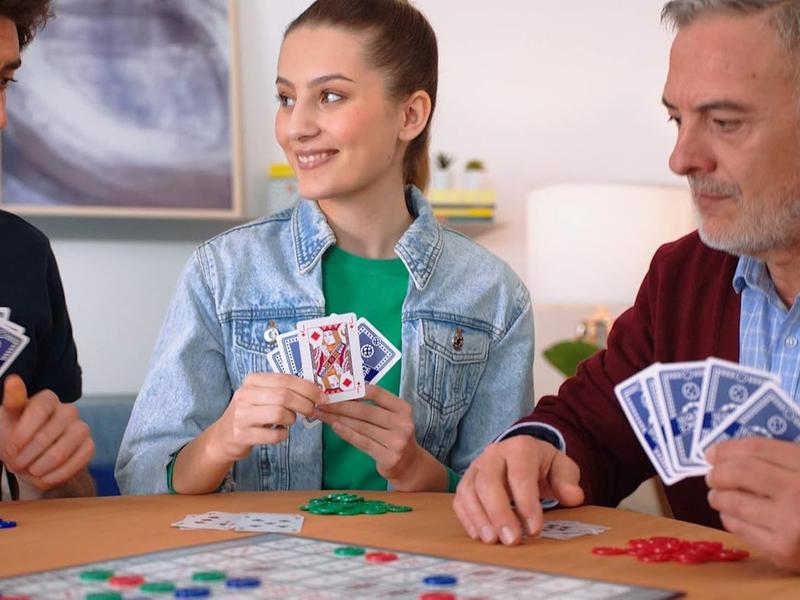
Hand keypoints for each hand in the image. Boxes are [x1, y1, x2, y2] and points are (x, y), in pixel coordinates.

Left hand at [0, 375, 94, 491]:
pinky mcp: (89, 446)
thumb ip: (12, 400)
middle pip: (45, 437)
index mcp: (48, 399)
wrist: (33, 457)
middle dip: (24, 457)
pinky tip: (44, 474)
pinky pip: (72, 466)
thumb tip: (14, 379)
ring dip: (37, 468)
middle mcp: (69, 410)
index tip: (9, 449)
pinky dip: (52, 476)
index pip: (38, 411)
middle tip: (14, 463)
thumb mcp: (7, 418)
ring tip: (29, 469)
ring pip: (59, 454)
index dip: (20, 435)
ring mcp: (82, 428)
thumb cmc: (17, 435)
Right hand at [208, 373, 325, 462]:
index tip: (322, 397)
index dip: (308, 388)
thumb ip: (283, 389)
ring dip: (292, 419)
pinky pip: (272, 435)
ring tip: (290, 421)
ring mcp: (242, 415)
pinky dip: (282, 435)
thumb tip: (316, 390)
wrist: (224, 436)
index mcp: (252, 380)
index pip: (285, 379)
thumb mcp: (262, 395)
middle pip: (284, 396)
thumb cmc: (251, 413)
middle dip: (305, 404)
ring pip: (279, 413)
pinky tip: (280, 433)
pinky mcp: (242, 435)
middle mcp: (245, 395)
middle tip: (312, 410)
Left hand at [315, 385, 432, 488]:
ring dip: (338, 419)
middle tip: (321, 403)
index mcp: (403, 408)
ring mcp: (396, 441)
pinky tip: (334, 427)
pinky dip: (346, 433)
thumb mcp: (393, 419)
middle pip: (365, 410)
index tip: (335, 390)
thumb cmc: (395, 437)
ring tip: (322, 414)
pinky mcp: (388, 457)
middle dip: (340, 405)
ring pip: (361, 426)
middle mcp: (402, 423)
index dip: (355, 390)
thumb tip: (344, 396)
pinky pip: (362, 442)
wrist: (410, 465)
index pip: (376, 393)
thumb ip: (376, 408)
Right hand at [453, 435, 583, 545]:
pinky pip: (460, 499)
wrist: (522, 454)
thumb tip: (573, 496)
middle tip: (511, 540)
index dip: (526, 503)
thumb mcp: (561, 468)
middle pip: (488, 483)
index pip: (520, 475)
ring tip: (493, 541)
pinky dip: (467, 518)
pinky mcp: (466, 481)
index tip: (535, 529)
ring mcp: (476, 467)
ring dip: (479, 518)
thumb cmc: (543, 465)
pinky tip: (479, 535)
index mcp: (520, 448)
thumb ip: (568, 481)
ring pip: (470, 491)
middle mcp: (493, 454)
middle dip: (499, 513)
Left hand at [706, 438, 799, 571]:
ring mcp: (791, 523)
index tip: (711, 453)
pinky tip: (734, 515)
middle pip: (739, 472)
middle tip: (712, 476)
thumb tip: (727, 455)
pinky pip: (739, 528)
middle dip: (718, 472)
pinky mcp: (783, 551)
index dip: (727, 448)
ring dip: (718, 496)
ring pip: (733, 501)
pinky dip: (729, 518)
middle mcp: (799, 493)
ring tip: (718, 496)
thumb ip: (780, 461)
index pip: (757, 449)